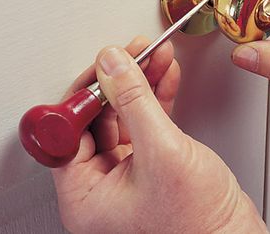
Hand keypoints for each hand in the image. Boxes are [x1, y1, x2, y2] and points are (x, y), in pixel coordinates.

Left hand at [52, 36, 266, 232]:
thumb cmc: (199, 222)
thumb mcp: (162, 151)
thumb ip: (134, 102)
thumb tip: (112, 65)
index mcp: (86, 195)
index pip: (69, 131)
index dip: (86, 93)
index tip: (103, 66)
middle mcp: (101, 183)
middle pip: (98, 116)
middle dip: (120, 79)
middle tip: (133, 52)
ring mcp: (125, 171)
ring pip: (124, 113)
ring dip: (141, 81)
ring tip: (154, 55)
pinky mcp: (149, 160)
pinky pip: (145, 119)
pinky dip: (156, 94)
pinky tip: (164, 74)